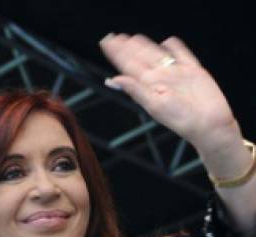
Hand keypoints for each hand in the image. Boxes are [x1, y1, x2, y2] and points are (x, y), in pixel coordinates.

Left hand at [99, 33, 240, 149]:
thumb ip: (134, 90)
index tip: (106, 44)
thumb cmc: (180, 119)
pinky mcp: (193, 70)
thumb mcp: (153, 104)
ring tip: (133, 39)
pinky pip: (183, 55)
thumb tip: (113, 79)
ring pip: (157, 54)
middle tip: (115, 38)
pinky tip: (168, 42)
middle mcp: (160, 78)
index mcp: (148, 85)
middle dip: (127, 48)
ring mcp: (176, 73)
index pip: (128, 66)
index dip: (117, 54)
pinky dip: (175, 47)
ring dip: (146, 46)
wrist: (206, 123)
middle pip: (140, 58)